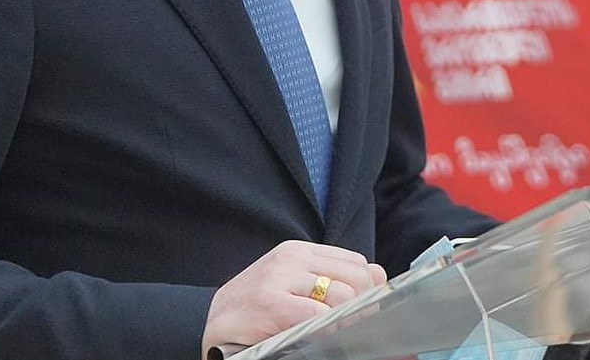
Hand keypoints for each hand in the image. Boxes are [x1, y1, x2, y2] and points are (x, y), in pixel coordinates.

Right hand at [201, 240, 386, 358]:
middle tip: (353, 326)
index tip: (364, 310)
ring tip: (332, 333)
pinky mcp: (271, 303)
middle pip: (356, 277)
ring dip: (344, 320)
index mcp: (299, 251)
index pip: (356, 262)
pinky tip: (317, 338)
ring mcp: (280, 278)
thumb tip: (379, 277)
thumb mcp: (295, 284)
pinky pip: (317, 316)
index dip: (367, 289)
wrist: (211, 323)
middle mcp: (291, 258)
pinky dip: (326, 330)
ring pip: (342, 297)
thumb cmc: (257, 308)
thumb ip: (333, 279)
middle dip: (362, 306)